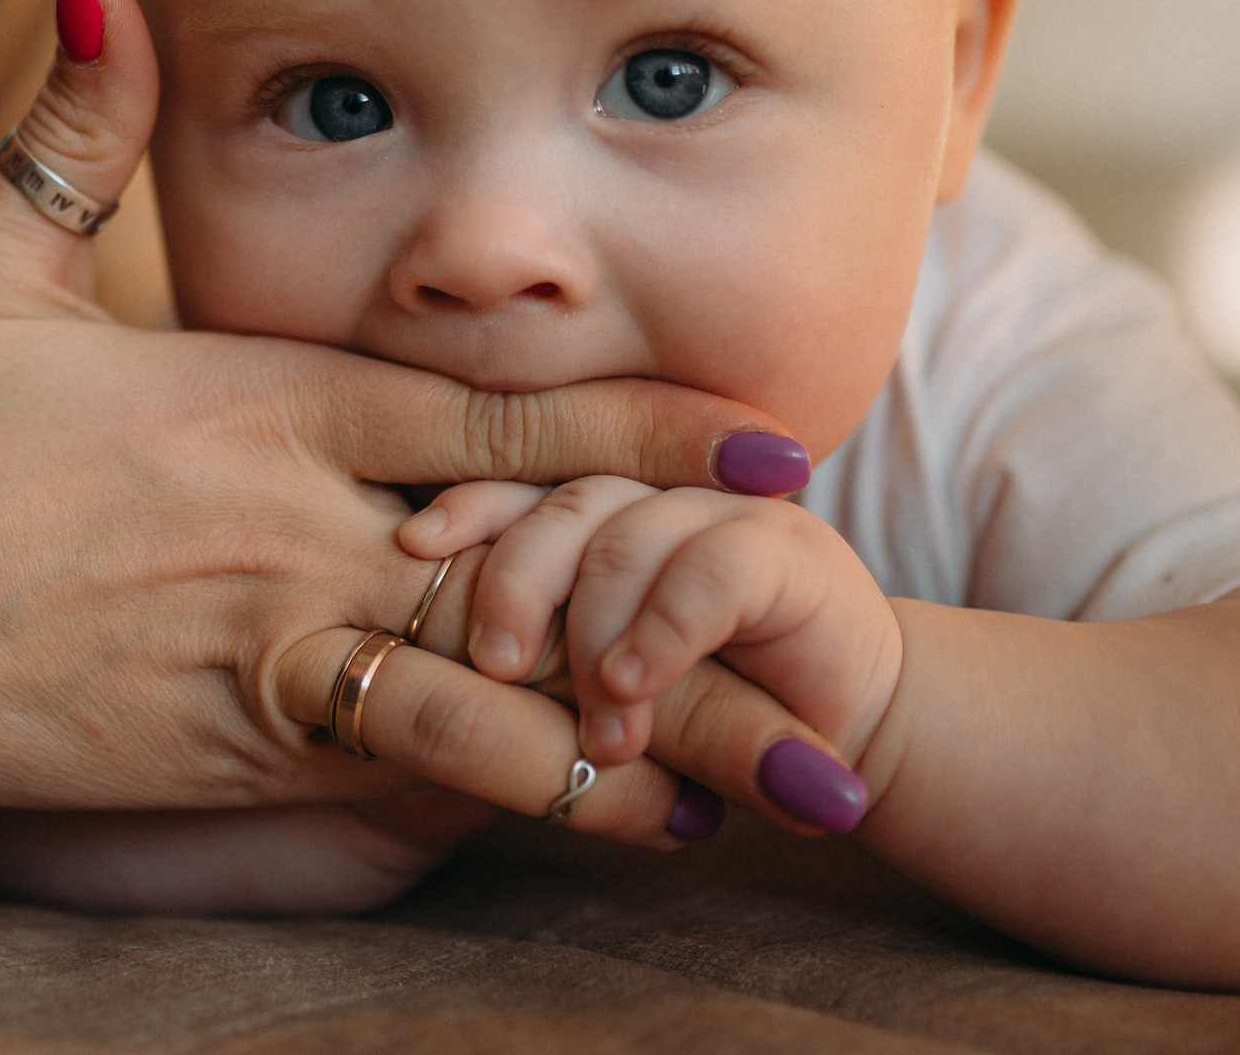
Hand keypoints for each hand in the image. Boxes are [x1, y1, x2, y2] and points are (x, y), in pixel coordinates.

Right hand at [0, 0, 811, 844]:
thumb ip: (75, 124)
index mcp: (254, 403)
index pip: (490, 416)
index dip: (643, 430)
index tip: (767, 444)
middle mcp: (289, 530)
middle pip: (535, 561)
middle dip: (688, 591)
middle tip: (832, 620)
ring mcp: (264, 649)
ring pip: (498, 689)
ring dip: (643, 719)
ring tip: (778, 760)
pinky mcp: (226, 744)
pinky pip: (408, 772)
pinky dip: (529, 790)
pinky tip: (624, 816)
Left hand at [402, 476, 901, 831]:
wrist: (829, 756)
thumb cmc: (683, 720)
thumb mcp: (585, 686)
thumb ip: (528, 652)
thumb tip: (413, 657)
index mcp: (600, 510)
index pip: (517, 482)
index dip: (466, 507)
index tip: (411, 547)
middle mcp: (656, 491)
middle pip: (562, 502)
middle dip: (520, 581)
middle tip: (495, 666)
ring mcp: (725, 511)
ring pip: (627, 536)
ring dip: (598, 637)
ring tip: (596, 730)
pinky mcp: (791, 554)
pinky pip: (708, 570)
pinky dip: (663, 631)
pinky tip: (633, 685)